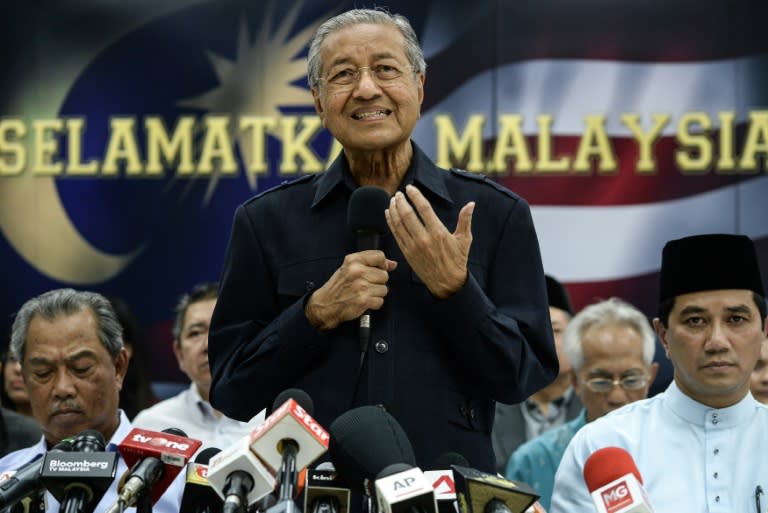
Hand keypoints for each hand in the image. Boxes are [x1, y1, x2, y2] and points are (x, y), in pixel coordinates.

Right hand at [305, 250, 396, 330]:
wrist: (326, 304)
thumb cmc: (338, 287)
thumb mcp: (350, 268)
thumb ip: (371, 263)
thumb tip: (393, 264)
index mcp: (353, 260)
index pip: (380, 256)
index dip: (382, 264)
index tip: (378, 269)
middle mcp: (357, 271)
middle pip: (384, 275)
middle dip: (377, 282)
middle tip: (365, 285)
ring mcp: (361, 286)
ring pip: (384, 289)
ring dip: (376, 294)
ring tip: (363, 293)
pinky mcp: (364, 300)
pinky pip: (380, 301)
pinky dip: (374, 304)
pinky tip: (363, 301)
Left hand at [385, 184, 473, 298]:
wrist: (447, 283)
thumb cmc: (457, 260)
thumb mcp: (464, 240)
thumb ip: (465, 220)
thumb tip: (471, 204)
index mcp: (438, 232)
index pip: (424, 208)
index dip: (415, 196)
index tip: (410, 188)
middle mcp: (424, 238)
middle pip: (408, 214)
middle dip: (401, 201)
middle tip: (398, 193)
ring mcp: (413, 246)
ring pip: (399, 224)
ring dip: (394, 210)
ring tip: (392, 200)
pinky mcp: (407, 253)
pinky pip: (396, 234)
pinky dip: (390, 222)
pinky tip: (388, 214)